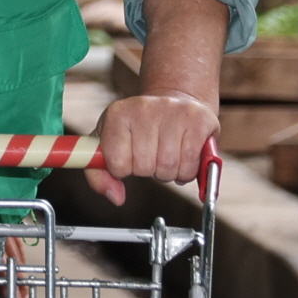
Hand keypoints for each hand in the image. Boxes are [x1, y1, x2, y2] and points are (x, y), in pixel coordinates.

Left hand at [90, 93, 217, 204]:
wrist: (176, 98)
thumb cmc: (139, 127)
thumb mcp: (109, 143)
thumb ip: (99, 174)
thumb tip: (115, 198)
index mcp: (117, 114)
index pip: (116, 162)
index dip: (124, 169)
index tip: (129, 158)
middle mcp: (144, 109)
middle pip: (144, 167)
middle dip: (149, 170)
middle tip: (152, 156)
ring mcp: (172, 112)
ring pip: (168, 168)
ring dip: (169, 173)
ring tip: (168, 156)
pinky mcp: (198, 120)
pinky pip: (190, 164)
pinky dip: (187, 171)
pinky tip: (183, 158)